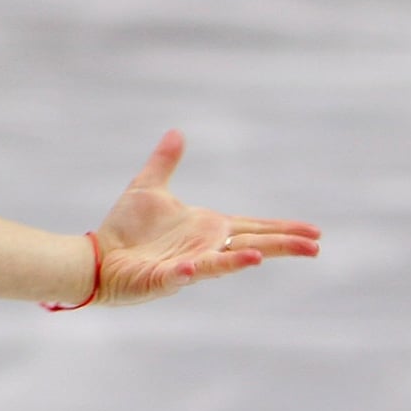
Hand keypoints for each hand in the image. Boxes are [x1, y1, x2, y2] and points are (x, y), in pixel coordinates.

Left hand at [93, 129, 319, 304]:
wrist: (96, 256)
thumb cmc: (124, 229)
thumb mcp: (147, 188)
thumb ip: (165, 162)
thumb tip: (177, 132)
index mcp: (207, 228)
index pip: (253, 227)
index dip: (283, 228)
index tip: (314, 232)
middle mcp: (204, 248)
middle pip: (250, 244)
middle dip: (280, 246)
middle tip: (314, 247)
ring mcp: (187, 265)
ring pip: (219, 263)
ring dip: (238, 260)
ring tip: (262, 256)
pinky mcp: (163, 278)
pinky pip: (178, 276)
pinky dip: (189, 271)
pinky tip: (194, 266)